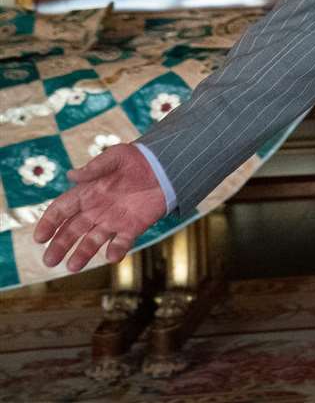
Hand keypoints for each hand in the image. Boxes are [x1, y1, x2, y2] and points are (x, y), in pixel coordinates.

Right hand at [33, 144, 167, 272]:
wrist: (166, 166)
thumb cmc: (137, 158)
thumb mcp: (116, 157)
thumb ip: (95, 167)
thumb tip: (71, 175)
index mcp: (87, 193)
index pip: (61, 210)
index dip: (49, 223)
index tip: (40, 238)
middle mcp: (96, 210)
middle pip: (72, 230)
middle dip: (59, 245)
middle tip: (49, 260)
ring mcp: (113, 220)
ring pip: (92, 241)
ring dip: (82, 253)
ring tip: (73, 267)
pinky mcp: (133, 227)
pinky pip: (122, 243)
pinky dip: (116, 250)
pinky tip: (111, 257)